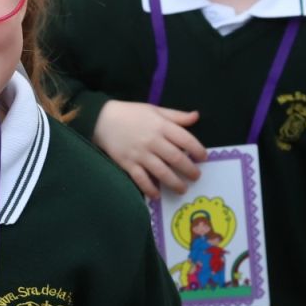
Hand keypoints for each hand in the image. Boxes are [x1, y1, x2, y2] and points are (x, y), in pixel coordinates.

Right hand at [93, 100, 207, 195]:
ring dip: (174, 183)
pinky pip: (141, 179)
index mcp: (161, 125)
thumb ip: (176, 116)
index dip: (197, 150)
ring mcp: (140, 154)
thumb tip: (196, 117)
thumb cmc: (131, 114)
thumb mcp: (155, 109)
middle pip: (176, 158)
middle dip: (189, 170)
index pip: (185, 139)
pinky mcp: (128, 164)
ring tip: (182, 189)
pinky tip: (157, 195)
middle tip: (196, 177)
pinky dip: (150, 188)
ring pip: (161, 172)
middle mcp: (152, 141)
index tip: (203, 157)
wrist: (102, 119)